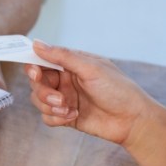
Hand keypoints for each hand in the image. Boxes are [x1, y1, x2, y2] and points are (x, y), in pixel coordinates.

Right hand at [24, 40, 152, 146]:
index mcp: (70, 64)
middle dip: (44, 91)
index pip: (42, 61)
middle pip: (36, 82)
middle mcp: (64, 80)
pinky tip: (73, 117)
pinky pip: (46, 117)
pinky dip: (55, 118)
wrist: (132, 120)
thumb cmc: (118, 89)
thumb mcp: (90, 68)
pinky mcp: (64, 116)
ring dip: (50, 106)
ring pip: (38, 100)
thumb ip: (62, 56)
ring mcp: (63, 98)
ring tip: (68, 109)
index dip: (33, 66)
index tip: (35, 73)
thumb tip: (37, 44)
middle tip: (59, 98)